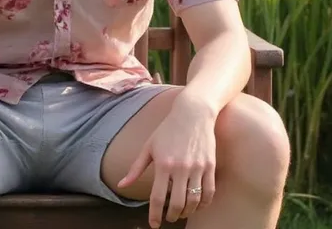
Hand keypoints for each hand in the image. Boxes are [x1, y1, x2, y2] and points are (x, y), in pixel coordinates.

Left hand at [118, 92, 216, 227]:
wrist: (193, 113)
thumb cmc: (168, 129)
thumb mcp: (149, 146)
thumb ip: (135, 168)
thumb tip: (121, 185)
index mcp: (163, 164)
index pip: (158, 197)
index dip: (155, 215)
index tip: (154, 224)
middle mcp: (180, 168)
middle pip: (177, 204)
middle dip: (171, 216)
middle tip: (168, 218)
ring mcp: (197, 167)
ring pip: (194, 201)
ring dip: (187, 212)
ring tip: (181, 212)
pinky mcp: (210, 166)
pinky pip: (209, 192)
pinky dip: (203, 204)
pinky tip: (197, 205)